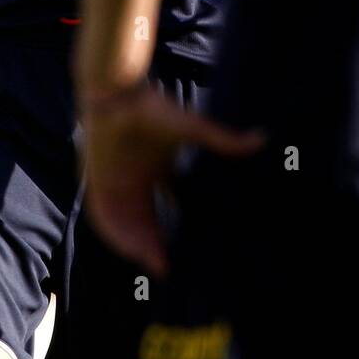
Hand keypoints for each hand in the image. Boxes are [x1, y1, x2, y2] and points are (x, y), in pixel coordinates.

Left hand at [81, 84, 263, 278]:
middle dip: (158, 244)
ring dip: (139, 244)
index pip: (169, 207)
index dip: (178, 228)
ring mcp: (116, 184)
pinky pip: (104, 218)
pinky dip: (117, 236)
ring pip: (128, 224)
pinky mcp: (96, 184)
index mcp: (156, 171)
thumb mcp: (192, 128)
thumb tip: (262, 137)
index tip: (192, 247)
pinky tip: (131, 251)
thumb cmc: (152, 107)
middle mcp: (136, 181)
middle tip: (174, 265)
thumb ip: (224, 140)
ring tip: (157, 263)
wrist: (116, 94)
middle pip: (148, 222)